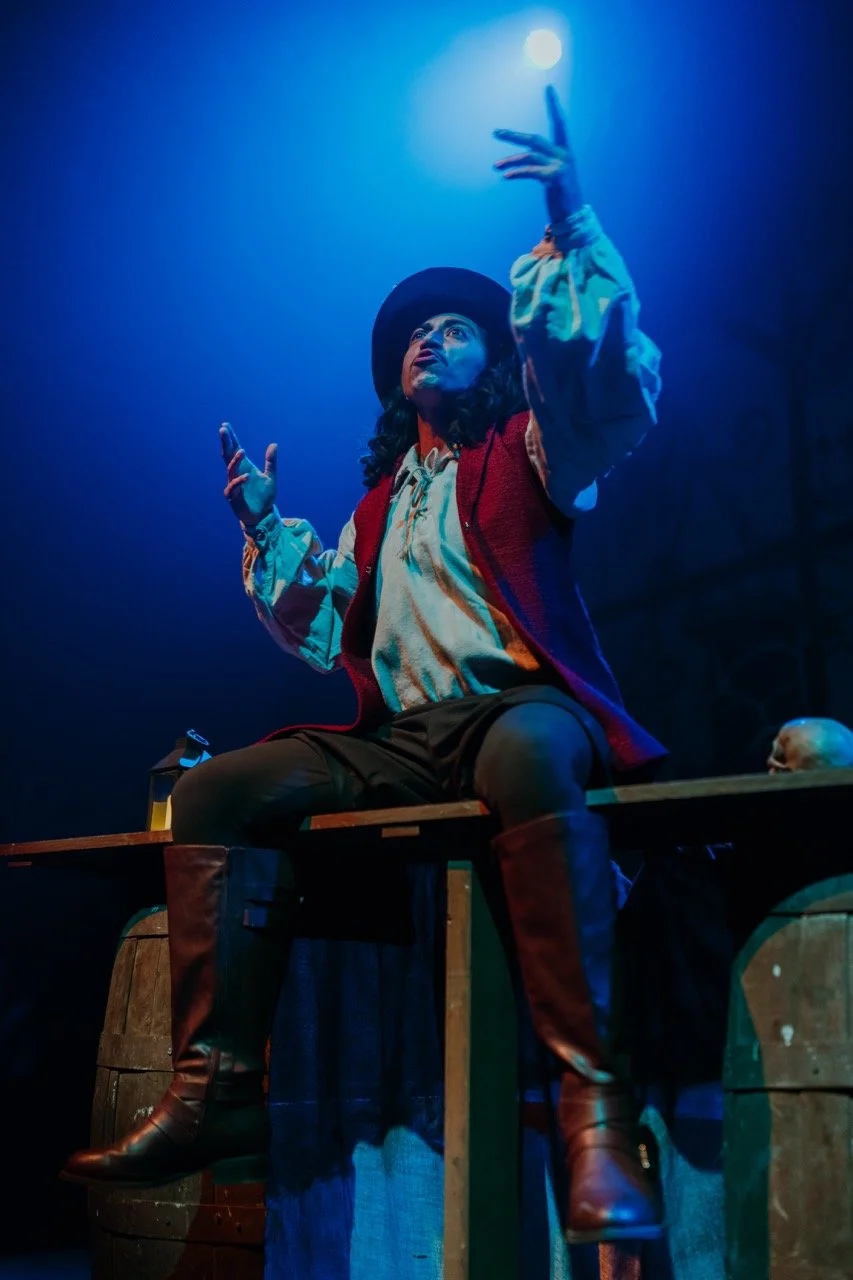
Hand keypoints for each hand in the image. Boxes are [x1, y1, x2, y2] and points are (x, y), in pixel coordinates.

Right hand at [219, 422, 277, 525]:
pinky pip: (233, 487)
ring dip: (235, 460)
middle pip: (227, 455)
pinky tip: (246, 476)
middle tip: (223, 430)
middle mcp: (236, 474)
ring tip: (242, 451)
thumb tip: (274, 444)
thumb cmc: (264, 497)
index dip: (230, 438)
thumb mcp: (271, 477)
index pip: (234, 449)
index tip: (225, 426)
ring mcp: (233, 484)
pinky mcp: (233, 496)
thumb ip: (271, 462)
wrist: (263, 515)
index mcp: (244, 467)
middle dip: (225, 443)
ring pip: (230, 470)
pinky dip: (239, 481)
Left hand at [493, 84, 582, 225]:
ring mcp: (560, 166)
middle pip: (534, 139)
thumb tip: (524, 158)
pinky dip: (518, 173)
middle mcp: (564, 155)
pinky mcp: (556, 178)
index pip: (559, 123)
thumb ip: (541, 163)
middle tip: (495, 132)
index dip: (553, 105)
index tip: (548, 87)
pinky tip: (506, 176)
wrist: (573, 218)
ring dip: (510, 161)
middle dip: (513, 136)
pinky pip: (532, 172)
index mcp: (564, 151)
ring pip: (529, 156)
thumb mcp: (552, 176)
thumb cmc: (562, 198)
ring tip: (495, 166)